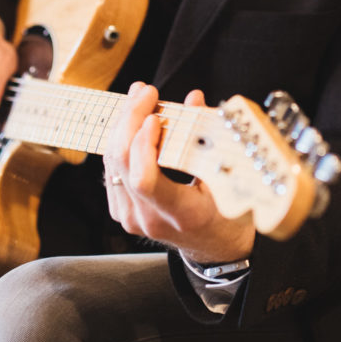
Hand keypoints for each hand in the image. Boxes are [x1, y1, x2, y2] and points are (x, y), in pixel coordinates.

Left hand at [104, 83, 254, 264]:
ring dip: (122, 125)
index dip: (143, 144)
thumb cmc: (227, 215)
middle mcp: (150, 219)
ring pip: (113, 164)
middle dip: (130, 120)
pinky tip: (132, 121)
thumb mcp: (228, 181)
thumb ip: (208, 140)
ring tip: (137, 97)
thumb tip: (194, 98)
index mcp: (182, 214)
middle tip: (145, 92)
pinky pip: (112, 170)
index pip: (145, 180)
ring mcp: (132, 218)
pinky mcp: (122, 212)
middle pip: (123, 164)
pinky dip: (120, 141)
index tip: (153, 116)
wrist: (213, 249)